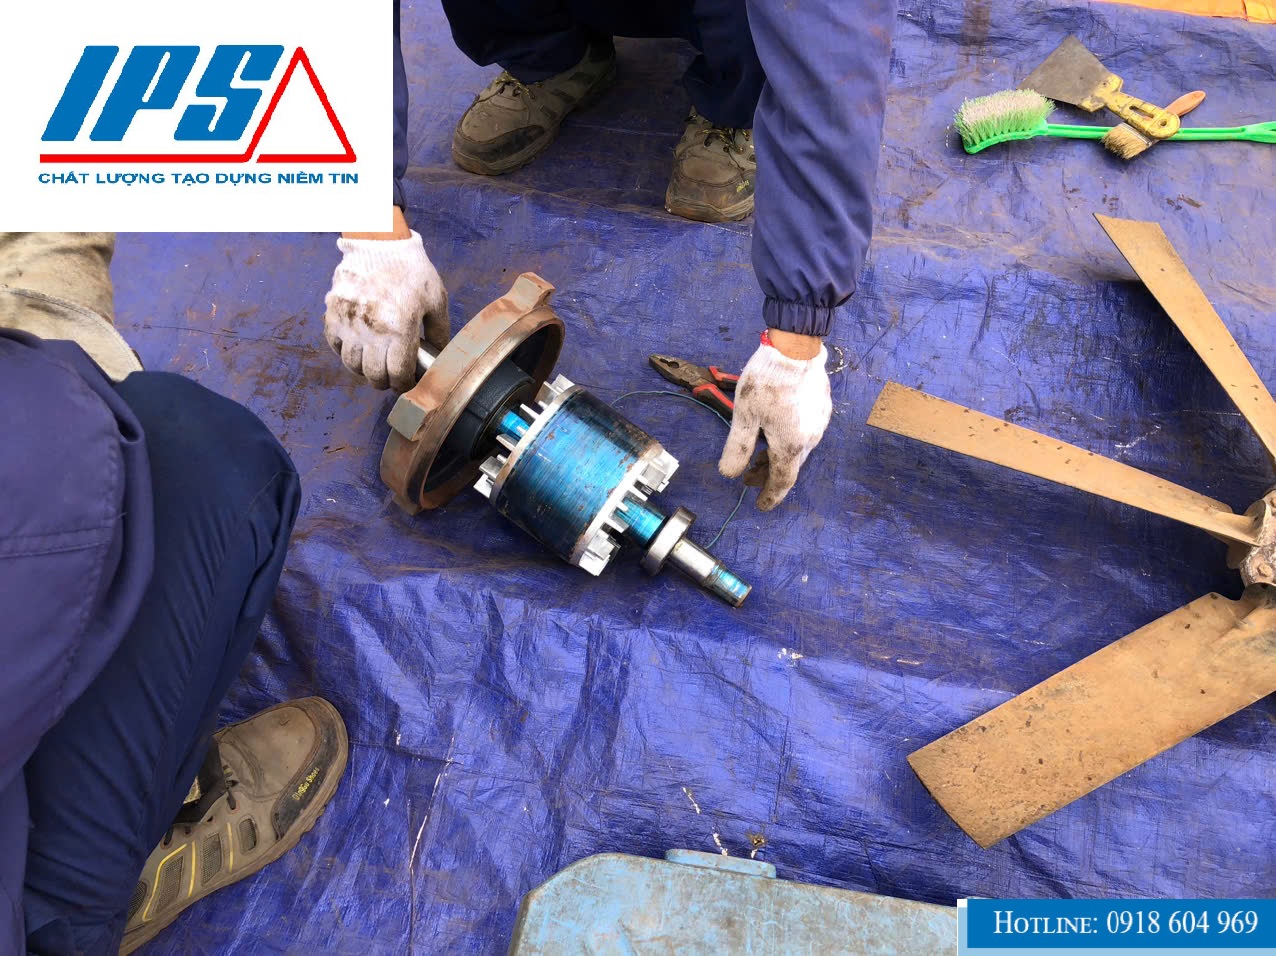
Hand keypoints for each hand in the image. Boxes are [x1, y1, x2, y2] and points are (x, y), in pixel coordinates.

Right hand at [323, 213, 448, 390]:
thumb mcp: (436, 299)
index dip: (403, 384)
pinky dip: (344, 352)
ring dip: (363, 370)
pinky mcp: (334, 312)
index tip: (406, 382)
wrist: (379, 240)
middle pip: (373, 375)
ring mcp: (349, 322)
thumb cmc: (411, 269)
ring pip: (351, 363)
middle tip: (391, 378)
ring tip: (374, 365)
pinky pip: (334, 343)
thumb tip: (439, 353)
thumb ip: (438, 331)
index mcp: (400, 329)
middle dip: (384, 382)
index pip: (397, 373)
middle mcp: (372, 330)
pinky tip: (357, 348)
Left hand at [718, 331, 830, 510]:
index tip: (760, 506)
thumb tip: (729, 475)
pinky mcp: (822, 408)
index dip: (770, 496)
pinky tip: (774, 428)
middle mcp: (810, 439)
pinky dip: (787, 438)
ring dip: (777, 455)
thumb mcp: (744, 416)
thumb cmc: (767, 382)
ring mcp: (819, 423)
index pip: (782, 481)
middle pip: (789, 465)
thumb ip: (737, 448)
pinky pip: (804, 432)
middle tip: (747, 476)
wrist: (796, 349)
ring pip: (797, 448)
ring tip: (757, 451)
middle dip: (767, 474)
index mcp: (790, 445)